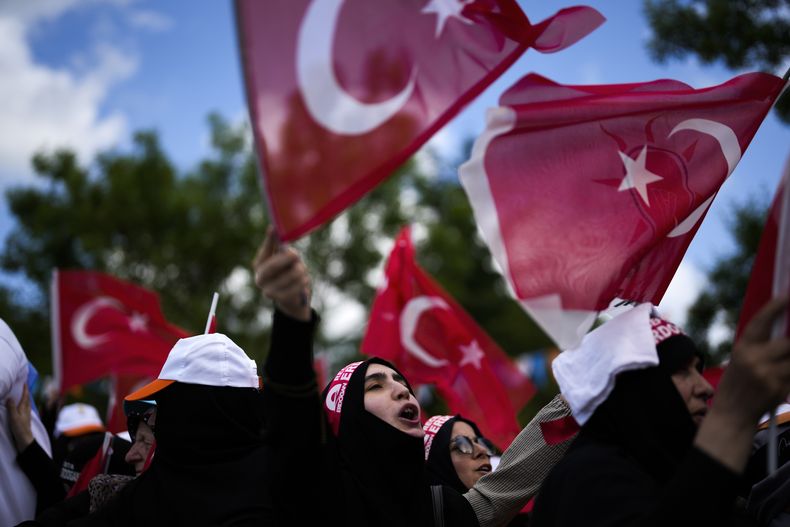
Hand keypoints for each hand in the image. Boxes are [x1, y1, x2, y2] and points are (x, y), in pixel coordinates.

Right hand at [6, 383, 34, 450]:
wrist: (25, 440)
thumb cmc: (19, 428)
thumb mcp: (14, 417)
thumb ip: (11, 407)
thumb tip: (10, 397)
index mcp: (24, 408)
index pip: (25, 396)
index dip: (25, 389)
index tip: (25, 382)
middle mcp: (26, 410)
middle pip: (26, 399)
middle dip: (25, 392)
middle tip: (23, 386)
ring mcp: (26, 415)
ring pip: (26, 404)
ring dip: (24, 398)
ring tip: (21, 394)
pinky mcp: (24, 420)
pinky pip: (23, 409)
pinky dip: (22, 405)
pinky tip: (20, 407)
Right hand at [253, 226, 311, 321]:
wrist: (291, 297)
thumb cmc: (287, 272)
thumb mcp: (283, 258)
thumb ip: (279, 247)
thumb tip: (275, 229)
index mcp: (259, 265)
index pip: (264, 250)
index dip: (269, 239)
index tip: (273, 228)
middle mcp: (259, 278)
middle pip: (274, 265)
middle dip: (287, 258)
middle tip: (296, 254)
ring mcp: (268, 290)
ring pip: (291, 274)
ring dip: (302, 270)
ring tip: (302, 271)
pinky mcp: (280, 299)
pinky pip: (298, 285)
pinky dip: (304, 281)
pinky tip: (303, 281)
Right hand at [694, 297, 789, 472]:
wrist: (732, 414)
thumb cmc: (738, 384)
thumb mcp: (742, 360)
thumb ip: (762, 346)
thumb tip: (786, 332)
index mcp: (742, 348)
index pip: (761, 321)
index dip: (776, 306)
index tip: (787, 294)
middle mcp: (753, 359)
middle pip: (788, 342)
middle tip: (787, 347)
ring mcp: (767, 375)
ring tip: (782, 365)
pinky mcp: (779, 388)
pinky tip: (783, 378)